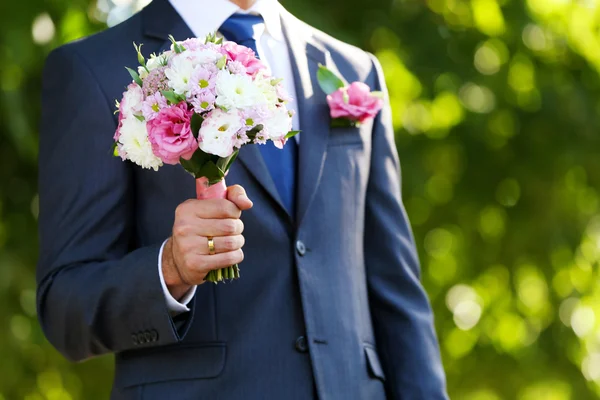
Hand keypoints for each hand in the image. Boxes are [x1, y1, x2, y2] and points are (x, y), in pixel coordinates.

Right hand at [162, 185, 252, 299]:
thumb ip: (232, 195)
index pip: (225, 207)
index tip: (231, 216)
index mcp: (187, 209)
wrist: (178, 260)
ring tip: (231, 242)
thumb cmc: (201, 228)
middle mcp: (185, 227)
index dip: (235, 212)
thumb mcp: (210, 206)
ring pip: (231, 243)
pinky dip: (236, 255)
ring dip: (238, 243)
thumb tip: (247, 203)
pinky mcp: (195, 264)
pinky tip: (229, 254)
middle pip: (230, 226)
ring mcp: (188, 247)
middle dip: (238, 229)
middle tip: (232, 231)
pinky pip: (229, 258)